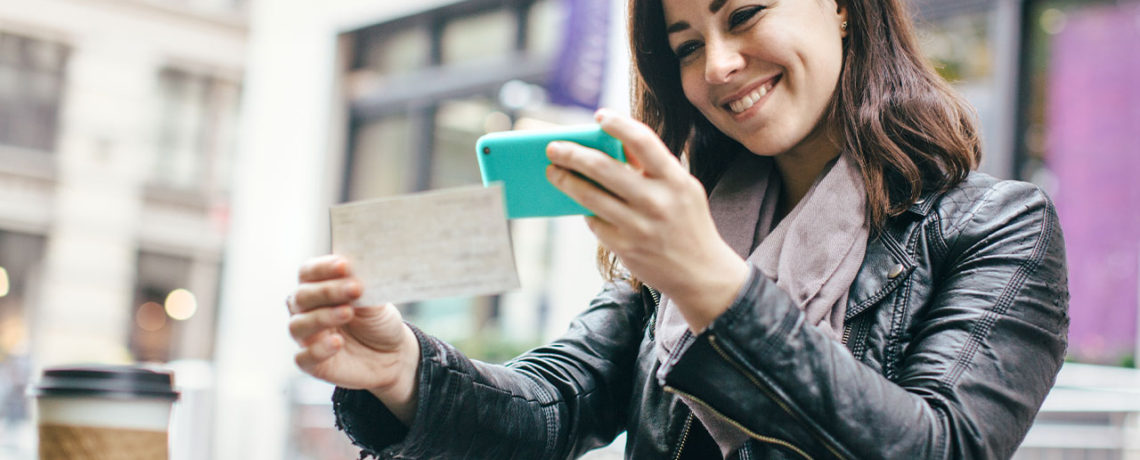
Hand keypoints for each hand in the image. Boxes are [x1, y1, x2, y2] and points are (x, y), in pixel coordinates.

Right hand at [288, 255, 419, 423]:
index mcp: (319, 288)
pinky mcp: (312, 364)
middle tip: (355, 288)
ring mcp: (307, 337)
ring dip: (322, 317)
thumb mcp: (375, 301)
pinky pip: (303, 357)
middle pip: (302, 296)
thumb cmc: (378, 321)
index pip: (308, 272)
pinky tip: (337, 343)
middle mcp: (307, 311)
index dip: (323, 268)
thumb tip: (355, 271)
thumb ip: (362, 287)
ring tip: (348, 312)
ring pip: (298, 325)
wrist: (393, 355)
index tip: (345, 265)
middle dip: (328, 291)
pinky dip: (318, 349)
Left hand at [545, 110, 749, 329]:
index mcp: (675, 181)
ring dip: (565, 181)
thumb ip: (652, 167)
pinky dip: (585, 210)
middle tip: (553, 148)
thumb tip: (614, 141)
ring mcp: (639, 227)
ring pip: (590, 197)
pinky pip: (594, 221)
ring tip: (553, 172)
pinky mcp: (625, 248)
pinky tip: (579, 202)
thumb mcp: (682, 189)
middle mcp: (657, 202)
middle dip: (573, 154)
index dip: (619, 124)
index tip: (599, 116)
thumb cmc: (688, 223)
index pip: (643, 141)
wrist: (702, 274)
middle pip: (604, 168)